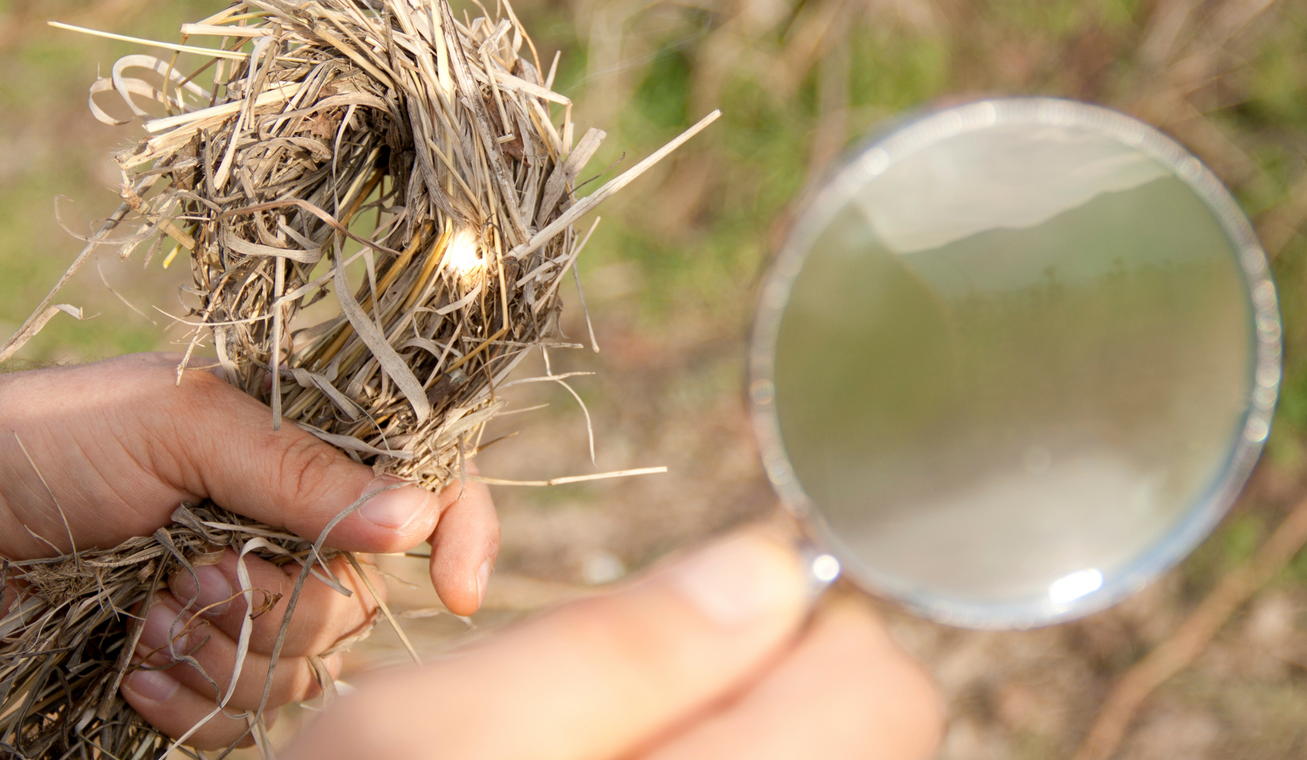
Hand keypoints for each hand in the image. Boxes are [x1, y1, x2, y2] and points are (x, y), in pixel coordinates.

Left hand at [0, 353, 499, 746]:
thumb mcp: (182, 427)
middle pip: (362, 606)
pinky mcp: (195, 665)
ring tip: (148, 617)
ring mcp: (244, 605)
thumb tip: (416, 517)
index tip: (460, 590)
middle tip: (193, 576)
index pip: (424, 492)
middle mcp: (289, 535)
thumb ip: (301, 472)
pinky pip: (241, 719)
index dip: (462, 535)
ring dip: (222, 657)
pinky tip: (130, 664)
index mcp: (303, 460)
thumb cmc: (54, 440)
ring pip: (302, 673)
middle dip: (281, 609)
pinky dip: (187, 703)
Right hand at [283, 528, 943, 759]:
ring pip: (826, 752)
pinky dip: (728, 750)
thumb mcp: (426, 738)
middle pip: (877, 724)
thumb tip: (774, 565)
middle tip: (636, 682)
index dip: (800, 616)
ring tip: (613, 738)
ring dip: (744, 715)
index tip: (707, 604)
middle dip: (773, 667)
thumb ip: (614, 649)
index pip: (880, 683)